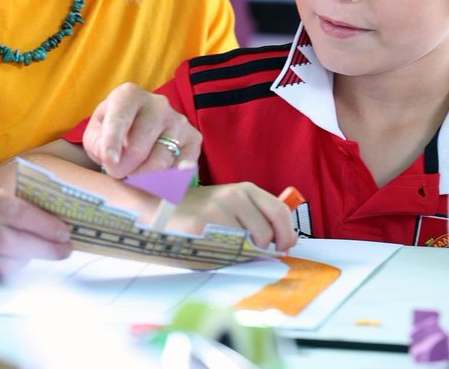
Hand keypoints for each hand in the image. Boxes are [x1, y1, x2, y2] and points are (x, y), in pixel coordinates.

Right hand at [0, 183, 70, 287]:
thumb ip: (4, 204)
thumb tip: (50, 218)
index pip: (15, 212)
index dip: (43, 224)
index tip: (65, 232)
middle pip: (9, 242)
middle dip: (43, 247)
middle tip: (65, 250)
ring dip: (27, 261)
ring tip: (45, 254)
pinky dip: (4, 272)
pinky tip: (16, 265)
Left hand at [83, 82, 201, 177]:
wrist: (136, 127)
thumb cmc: (112, 131)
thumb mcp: (95, 134)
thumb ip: (99, 145)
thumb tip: (115, 161)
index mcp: (128, 96)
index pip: (120, 119)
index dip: (113, 142)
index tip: (110, 162)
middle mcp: (157, 104)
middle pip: (139, 147)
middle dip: (125, 168)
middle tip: (117, 175)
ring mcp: (177, 120)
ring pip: (161, 159)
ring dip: (143, 177)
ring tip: (134, 177)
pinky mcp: (193, 137)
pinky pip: (187, 161)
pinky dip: (178, 175)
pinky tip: (169, 182)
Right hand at [169, 183, 296, 251]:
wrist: (161, 206)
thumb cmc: (201, 212)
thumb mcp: (232, 205)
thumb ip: (258, 217)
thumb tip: (288, 242)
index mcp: (245, 189)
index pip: (280, 212)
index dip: (287, 235)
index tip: (283, 247)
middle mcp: (234, 195)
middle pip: (267, 233)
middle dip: (265, 249)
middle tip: (255, 253)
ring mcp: (217, 209)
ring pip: (248, 245)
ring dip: (243, 255)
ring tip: (227, 249)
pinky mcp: (202, 226)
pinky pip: (226, 251)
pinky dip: (225, 258)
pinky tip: (213, 250)